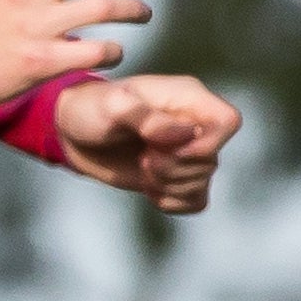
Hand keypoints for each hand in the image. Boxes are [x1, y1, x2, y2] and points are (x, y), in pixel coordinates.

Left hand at [52, 71, 240, 213]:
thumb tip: (183, 135)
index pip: (228, 121)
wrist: (71, 133)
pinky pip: (196, 200)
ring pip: (203, 181)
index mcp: (187, 97)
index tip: (171, 151)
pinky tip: (149, 191)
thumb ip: (145, 117)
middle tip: (143, 159)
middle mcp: (194, 124)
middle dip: (174, 168)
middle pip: (212, 159)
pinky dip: (173, 202)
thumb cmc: (89, 108)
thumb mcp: (110, 106)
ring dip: (169, 184)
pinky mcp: (176, 176)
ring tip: (141, 168)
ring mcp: (186, 151)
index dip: (207, 144)